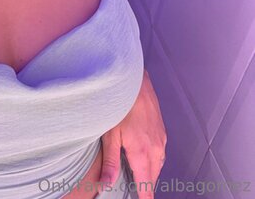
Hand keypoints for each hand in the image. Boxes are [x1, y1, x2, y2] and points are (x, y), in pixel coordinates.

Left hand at [99, 69, 166, 198]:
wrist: (135, 82)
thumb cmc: (120, 105)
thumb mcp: (110, 135)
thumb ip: (111, 162)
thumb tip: (107, 184)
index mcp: (143, 153)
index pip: (146, 184)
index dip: (145, 197)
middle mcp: (156, 149)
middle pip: (153, 176)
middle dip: (146, 186)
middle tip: (138, 191)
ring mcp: (161, 139)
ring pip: (158, 165)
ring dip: (150, 173)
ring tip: (140, 177)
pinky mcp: (161, 130)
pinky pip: (160, 152)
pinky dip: (154, 160)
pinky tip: (145, 156)